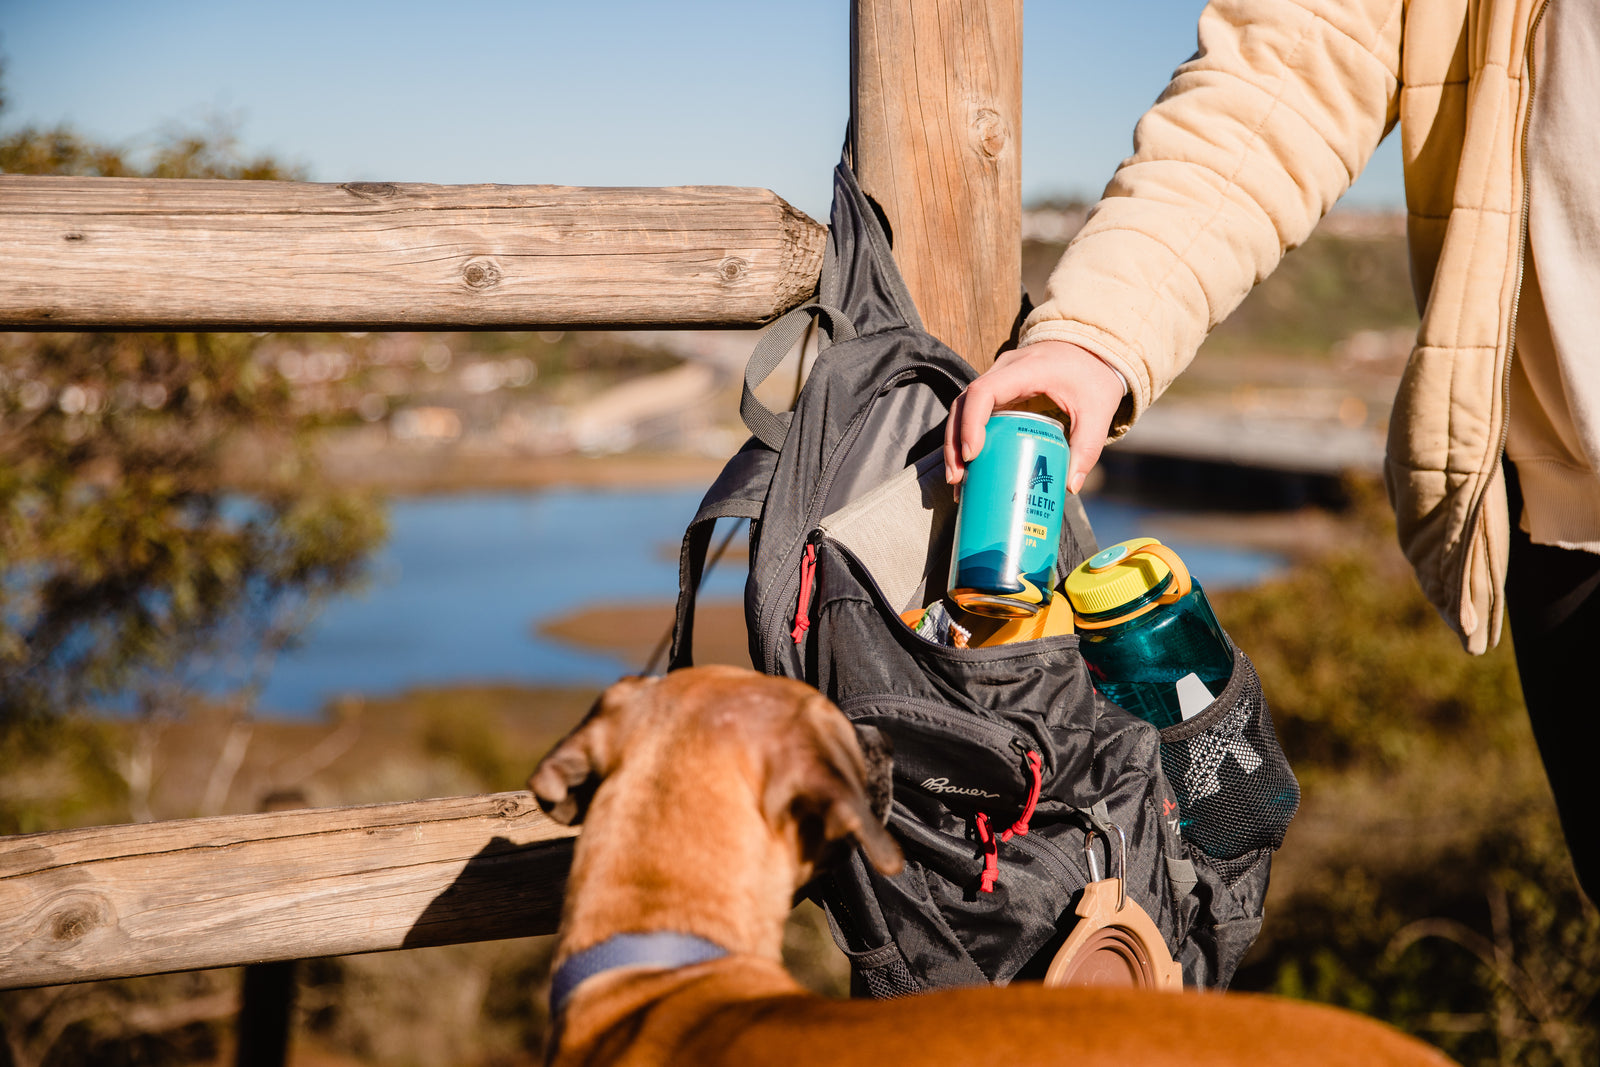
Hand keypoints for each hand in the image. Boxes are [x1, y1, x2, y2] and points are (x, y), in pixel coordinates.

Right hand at [943, 340, 1125, 494]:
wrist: (1092, 348)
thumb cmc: (1094, 375)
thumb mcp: (1098, 410)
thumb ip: (1087, 446)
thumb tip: (1070, 486)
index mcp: (1027, 369)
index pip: (984, 391)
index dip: (971, 423)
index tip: (973, 455)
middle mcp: (1004, 370)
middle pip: (964, 402)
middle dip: (955, 441)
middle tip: (958, 477)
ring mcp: (998, 378)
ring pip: (963, 407)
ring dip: (955, 442)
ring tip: (958, 479)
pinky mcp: (999, 391)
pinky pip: (974, 412)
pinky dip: (966, 437)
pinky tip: (969, 466)